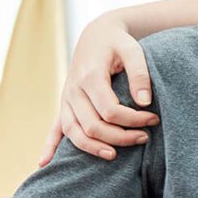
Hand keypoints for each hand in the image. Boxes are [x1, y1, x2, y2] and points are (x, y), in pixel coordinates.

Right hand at [37, 15, 157, 165]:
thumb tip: (145, 103)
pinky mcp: (64, 103)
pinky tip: (44, 163)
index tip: (153, 119)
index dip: (133, 120)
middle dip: (120, 137)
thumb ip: (140, 74)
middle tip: (144, 137)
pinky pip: (54, 127)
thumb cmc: (118, 43)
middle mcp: (74, 89)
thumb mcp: (132, 49)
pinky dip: (49, 146)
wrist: (96, 34)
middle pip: (93, 126)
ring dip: (94, 147)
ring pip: (74, 132)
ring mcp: (66, 98)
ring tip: (115, 156)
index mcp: (90, 76)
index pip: (110, 110)